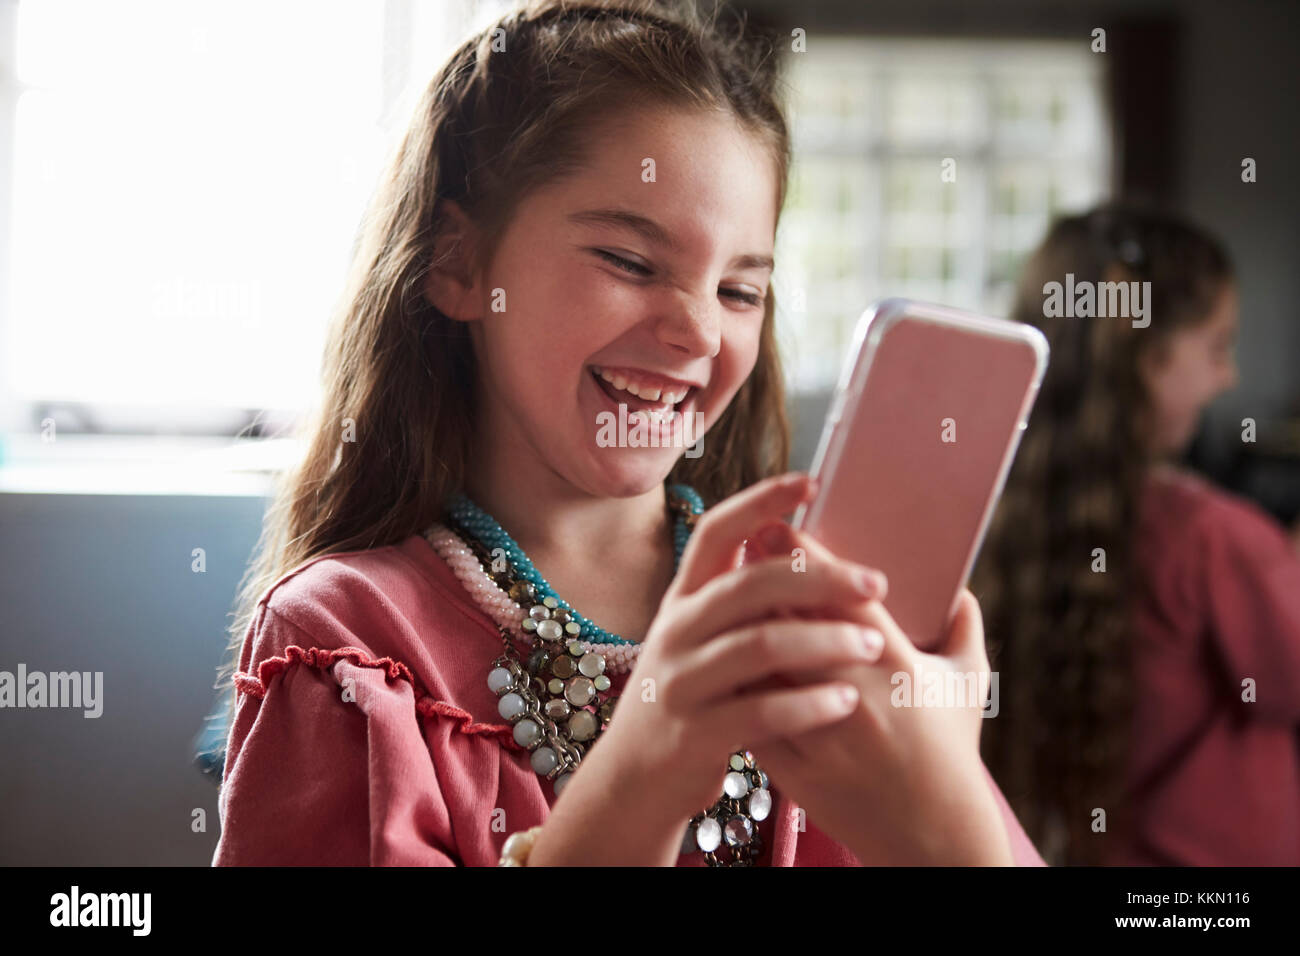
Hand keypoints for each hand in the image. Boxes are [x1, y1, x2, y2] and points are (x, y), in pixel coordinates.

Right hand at [592, 472, 887, 825]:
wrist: (636, 777)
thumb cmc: (692, 698)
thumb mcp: (701, 639)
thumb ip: (741, 602)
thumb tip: (804, 551)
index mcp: (685, 598)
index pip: (717, 530)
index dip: (760, 501)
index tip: (812, 481)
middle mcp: (677, 630)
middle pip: (750, 585)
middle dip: (819, 577)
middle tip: (877, 583)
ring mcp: (681, 681)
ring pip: (759, 646)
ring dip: (824, 640)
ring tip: (873, 645)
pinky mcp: (694, 733)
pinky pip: (759, 712)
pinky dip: (808, 704)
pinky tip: (845, 701)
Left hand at [744, 521, 1012, 865]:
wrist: (931, 834)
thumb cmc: (950, 751)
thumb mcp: (969, 685)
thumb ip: (965, 629)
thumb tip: (958, 585)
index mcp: (896, 663)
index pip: (840, 594)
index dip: (805, 556)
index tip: (781, 527)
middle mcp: (855, 692)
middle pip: (791, 620)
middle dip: (763, 579)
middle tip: (744, 549)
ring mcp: (819, 731)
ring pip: (762, 665)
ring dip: (742, 627)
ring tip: (726, 597)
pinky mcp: (792, 764)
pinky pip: (750, 712)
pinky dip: (734, 682)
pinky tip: (722, 656)